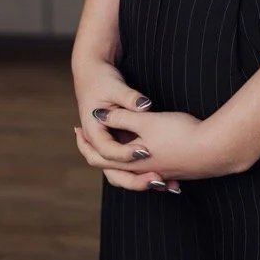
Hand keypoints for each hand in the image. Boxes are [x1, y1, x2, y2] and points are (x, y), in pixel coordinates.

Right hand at [72, 53, 178, 192]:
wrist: (91, 74)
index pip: (107, 150)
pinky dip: (145, 173)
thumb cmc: (102, 80)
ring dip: (141, 181)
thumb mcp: (116, 88)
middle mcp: (100, 143)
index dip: (125, 153)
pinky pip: (130, 164)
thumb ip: (130, 99)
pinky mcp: (120, 143)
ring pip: (122, 172)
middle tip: (156, 181)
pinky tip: (168, 179)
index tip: (145, 151)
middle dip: (134, 180)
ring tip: (166, 184)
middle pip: (113, 171)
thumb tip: (145, 106)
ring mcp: (111, 145)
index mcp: (93, 131)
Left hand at [74, 106, 236, 189]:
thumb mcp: (147, 121)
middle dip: (101, 156)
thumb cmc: (180, 133)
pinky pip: (151, 171)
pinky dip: (141, 165)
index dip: (87, 144)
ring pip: (133, 172)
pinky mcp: (176, 170)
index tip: (78, 130)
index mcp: (132, 161)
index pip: (100, 158)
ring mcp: (161, 173)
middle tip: (89, 141)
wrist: (215, 149)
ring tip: (117, 149)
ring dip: (121, 162)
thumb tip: (98, 114)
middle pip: (113, 170)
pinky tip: (149, 156)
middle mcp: (144, 171)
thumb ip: (122, 118)